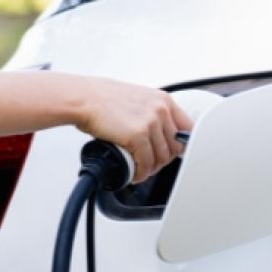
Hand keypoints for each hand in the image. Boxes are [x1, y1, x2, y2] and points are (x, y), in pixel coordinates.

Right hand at [71, 78, 193, 183]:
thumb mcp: (137, 98)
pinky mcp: (137, 136)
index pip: (187, 129)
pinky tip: (134, 173)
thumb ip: (152, 112)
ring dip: (152, 168)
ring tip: (141, 170)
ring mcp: (150, 123)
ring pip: (162, 158)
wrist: (83, 98)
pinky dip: (141, 173)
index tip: (172, 152)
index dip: (180, 145)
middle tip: (151, 163)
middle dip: (163, 159)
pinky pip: (146, 163)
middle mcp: (160, 110)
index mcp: (163, 100)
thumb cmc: (102, 98)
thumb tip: (157, 131)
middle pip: (176, 147)